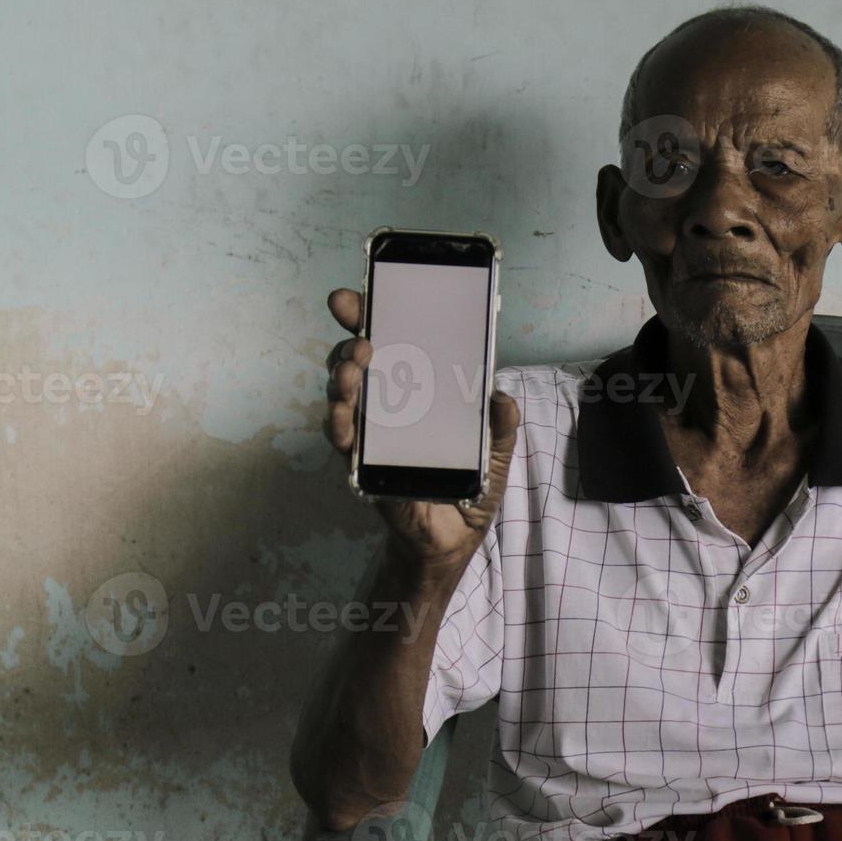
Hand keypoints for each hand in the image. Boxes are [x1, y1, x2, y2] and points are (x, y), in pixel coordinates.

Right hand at [323, 287, 518, 575]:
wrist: (452, 542)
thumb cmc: (470, 490)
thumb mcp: (496, 454)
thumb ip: (502, 426)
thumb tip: (501, 397)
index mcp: (418, 393)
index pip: (391, 346)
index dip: (368, 319)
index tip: (353, 298)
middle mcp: (388, 408)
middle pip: (356, 364)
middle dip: (349, 344)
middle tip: (362, 342)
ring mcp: (372, 435)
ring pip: (344, 396)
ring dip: (342, 381)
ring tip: (353, 374)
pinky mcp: (364, 466)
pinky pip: (344, 441)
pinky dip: (339, 426)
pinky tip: (343, 418)